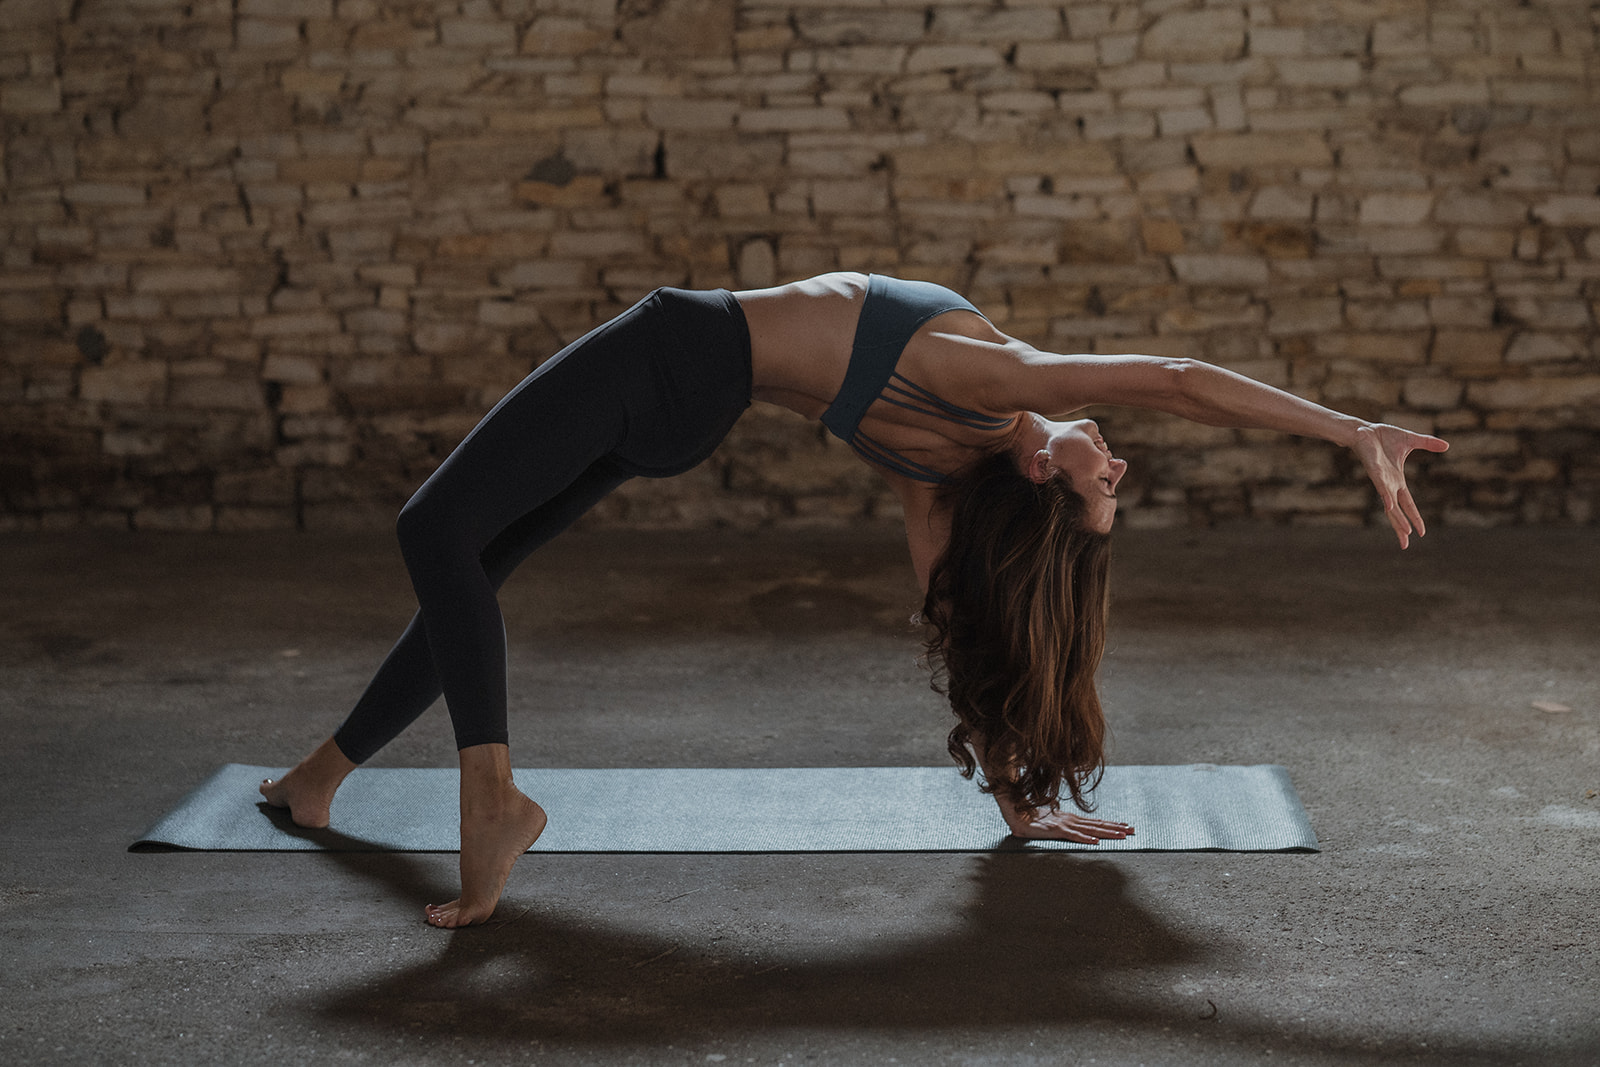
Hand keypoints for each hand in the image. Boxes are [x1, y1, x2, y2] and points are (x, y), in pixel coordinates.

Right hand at [998, 795, 1133, 842]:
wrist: (1015, 812)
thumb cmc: (1031, 819)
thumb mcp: (1050, 823)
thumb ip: (1060, 827)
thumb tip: (1068, 829)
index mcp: (1071, 819)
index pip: (1096, 822)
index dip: (1112, 824)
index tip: (1126, 826)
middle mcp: (1071, 820)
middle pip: (1098, 825)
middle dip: (1116, 828)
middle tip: (1133, 830)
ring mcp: (1064, 825)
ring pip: (1090, 830)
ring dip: (1107, 833)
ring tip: (1122, 836)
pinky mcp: (1055, 830)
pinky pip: (1072, 836)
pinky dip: (1085, 839)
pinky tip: (1095, 842)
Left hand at [1350, 423, 1448, 548]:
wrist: (1364, 430)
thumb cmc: (1383, 437)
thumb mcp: (1411, 441)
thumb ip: (1428, 444)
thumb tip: (1447, 446)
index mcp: (1397, 481)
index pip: (1407, 504)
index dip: (1414, 517)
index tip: (1420, 533)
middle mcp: (1388, 485)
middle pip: (1396, 511)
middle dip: (1401, 528)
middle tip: (1405, 545)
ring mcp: (1381, 480)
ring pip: (1389, 504)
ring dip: (1397, 518)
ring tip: (1405, 532)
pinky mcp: (1374, 472)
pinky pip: (1381, 487)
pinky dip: (1386, 497)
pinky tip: (1389, 506)